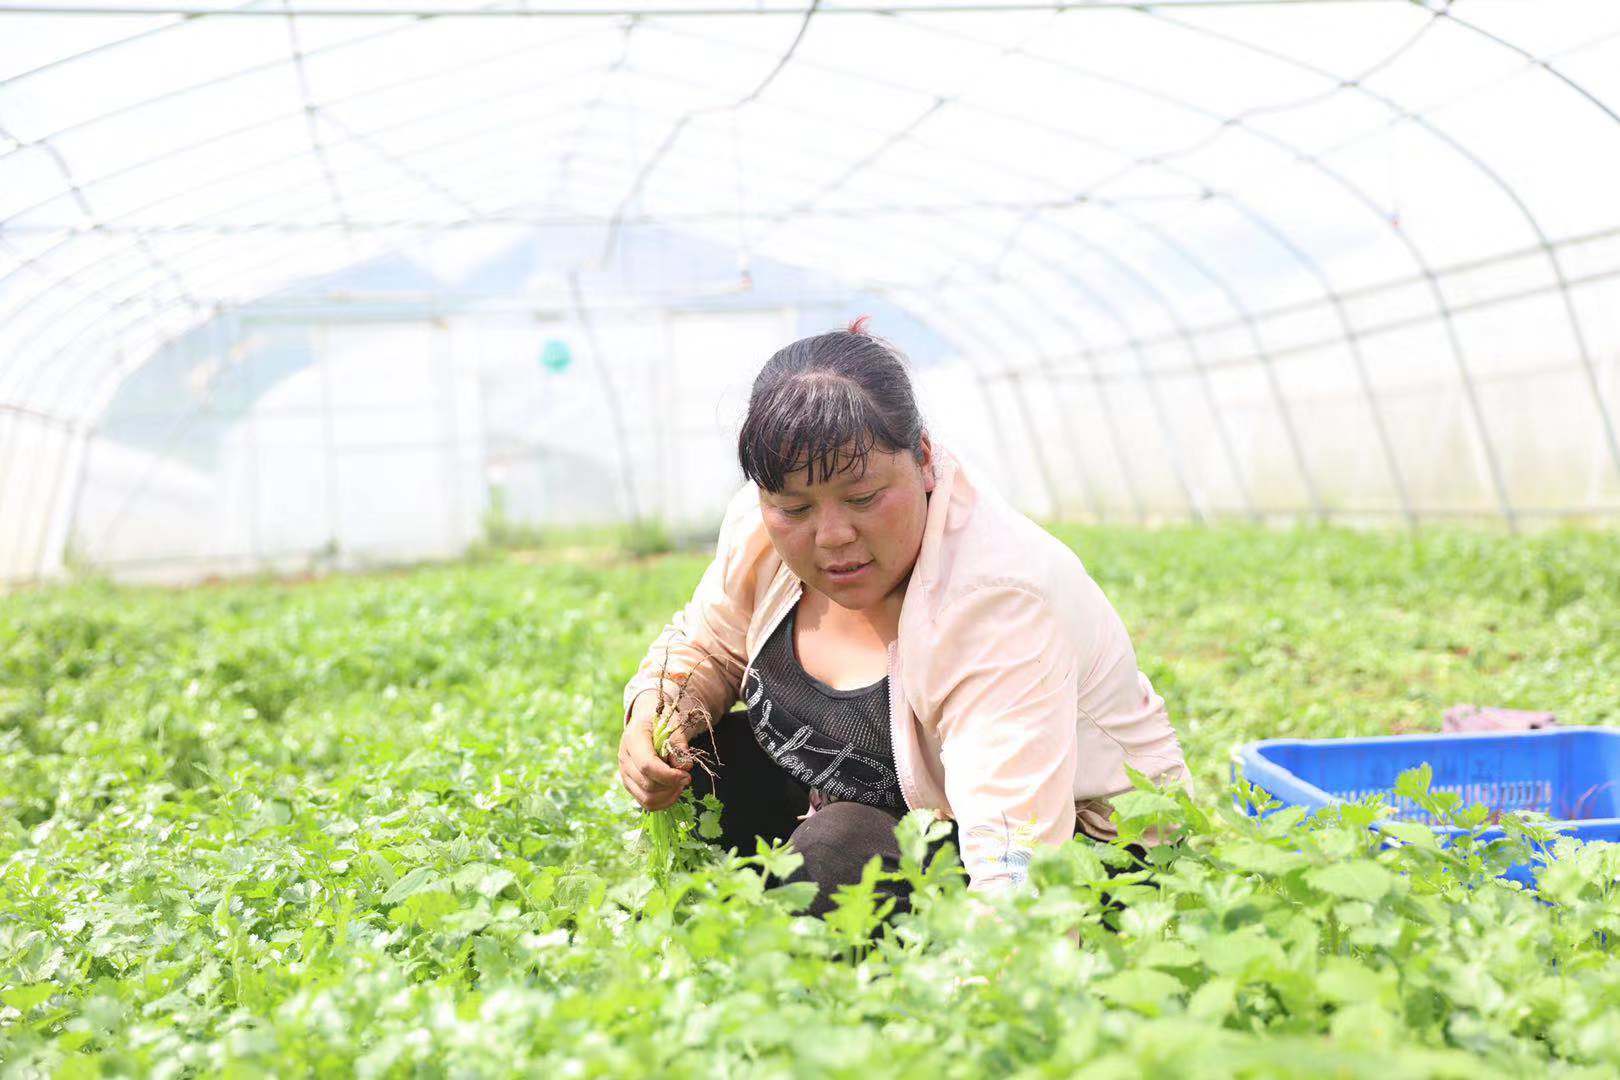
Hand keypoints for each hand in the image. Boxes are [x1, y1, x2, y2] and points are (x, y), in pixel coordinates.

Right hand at [618, 697, 692, 811]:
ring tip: (681, 784)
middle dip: (672, 785)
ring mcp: (624, 773)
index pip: (647, 765)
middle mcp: (624, 758)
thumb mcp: (673, 725)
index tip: (686, 775)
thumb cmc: (662, 721)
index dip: (669, 776)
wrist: (647, 722)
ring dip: (668, 796)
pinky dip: (663, 801)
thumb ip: (679, 745)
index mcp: (633, 738)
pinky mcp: (630, 784)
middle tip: (686, 777)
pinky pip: (646, 803)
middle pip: (648, 785)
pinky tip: (674, 791)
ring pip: (646, 798)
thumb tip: (684, 767)